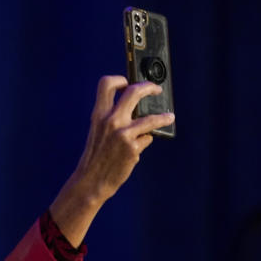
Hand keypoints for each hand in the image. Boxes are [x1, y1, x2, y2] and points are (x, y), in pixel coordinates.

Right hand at [50, 75, 175, 246]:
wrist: (91, 180)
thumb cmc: (96, 156)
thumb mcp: (98, 132)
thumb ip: (112, 118)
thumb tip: (136, 109)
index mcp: (98, 115)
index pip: (107, 84)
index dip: (120, 79)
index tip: (129, 83)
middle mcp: (110, 120)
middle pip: (134, 91)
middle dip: (149, 87)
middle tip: (156, 90)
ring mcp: (123, 134)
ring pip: (151, 118)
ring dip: (163, 117)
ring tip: (169, 117)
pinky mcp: (133, 148)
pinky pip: (147, 138)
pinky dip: (144, 141)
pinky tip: (138, 148)